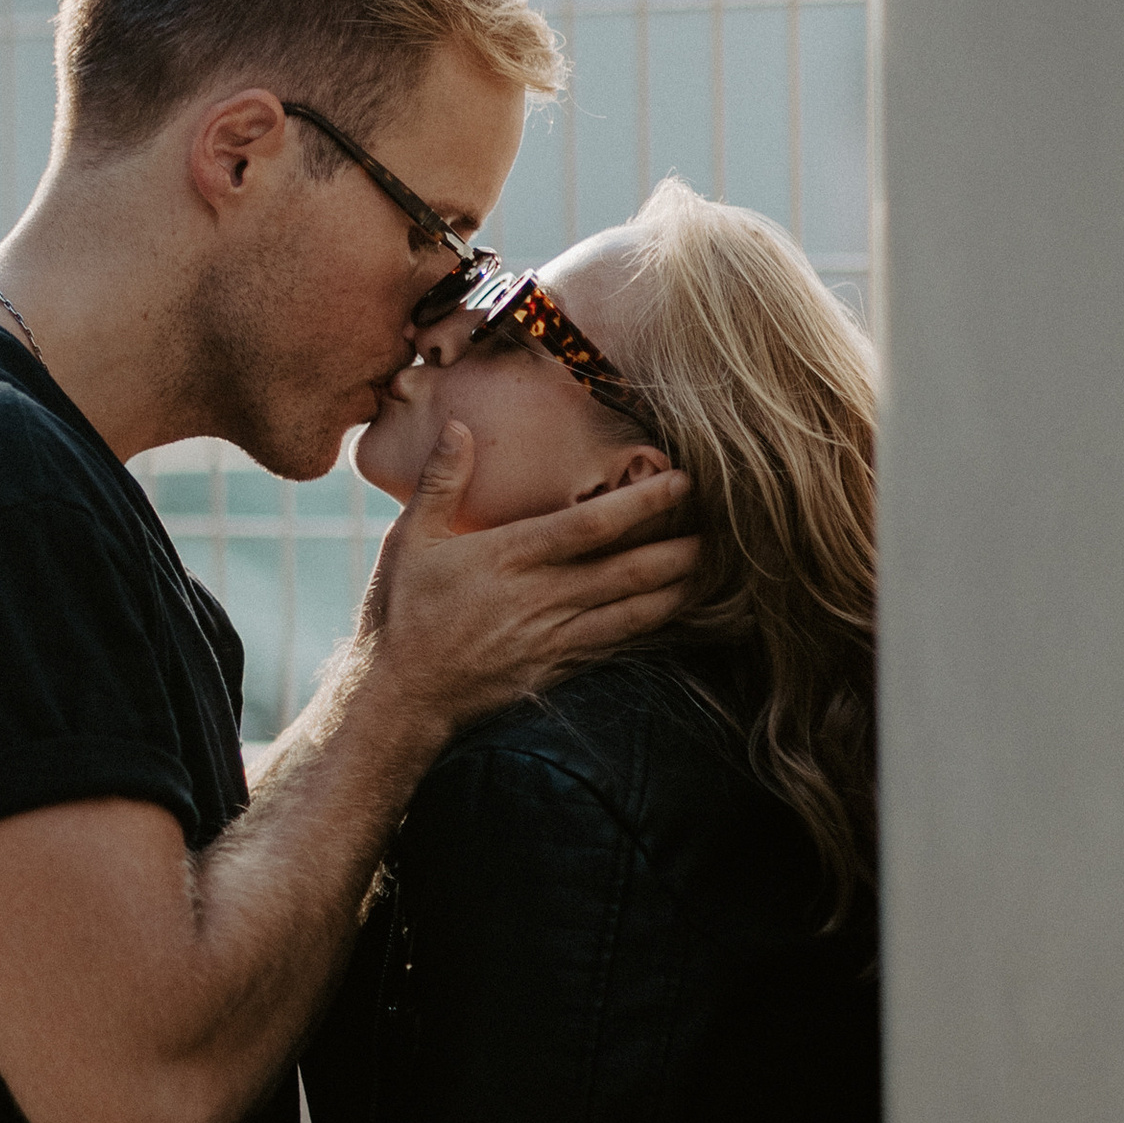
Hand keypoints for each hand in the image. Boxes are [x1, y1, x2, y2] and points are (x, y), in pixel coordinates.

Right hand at [357, 421, 696, 740]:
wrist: (400, 696)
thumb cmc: (401, 613)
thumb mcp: (410, 539)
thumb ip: (441, 482)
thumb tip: (458, 426)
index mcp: (510, 557)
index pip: (591, 525)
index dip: (643, 503)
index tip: (682, 482)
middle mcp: (542, 598)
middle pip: (629, 571)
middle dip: (679, 549)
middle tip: (723, 529)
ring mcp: (554, 638)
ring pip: (634, 613)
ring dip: (678, 591)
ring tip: (711, 570)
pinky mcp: (558, 669)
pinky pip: (618, 647)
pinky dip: (652, 630)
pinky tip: (675, 617)